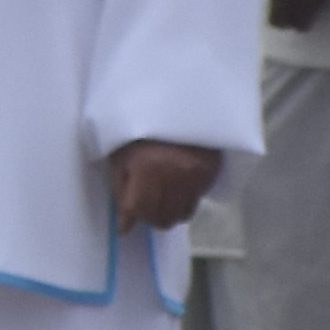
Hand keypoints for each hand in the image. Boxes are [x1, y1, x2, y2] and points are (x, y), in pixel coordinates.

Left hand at [105, 139, 221, 234]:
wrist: (176, 104)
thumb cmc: (143, 129)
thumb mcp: (122, 153)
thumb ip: (120, 188)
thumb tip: (124, 223)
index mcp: (146, 167)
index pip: (137, 209)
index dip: (129, 219)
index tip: (125, 225)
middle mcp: (173, 176)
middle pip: (161, 218)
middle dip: (149, 216)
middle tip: (144, 204)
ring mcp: (194, 177)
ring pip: (180, 216)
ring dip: (167, 211)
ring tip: (161, 195)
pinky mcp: (209, 174)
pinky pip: (196, 203)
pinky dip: (184, 201)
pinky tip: (176, 186)